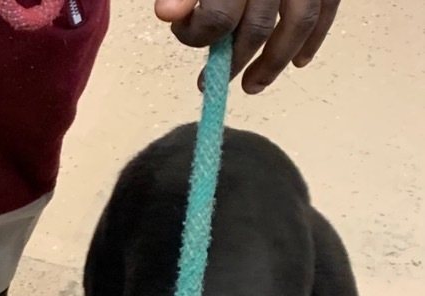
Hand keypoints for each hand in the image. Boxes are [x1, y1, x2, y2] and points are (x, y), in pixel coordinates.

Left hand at [154, 0, 340, 92]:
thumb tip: (166, 14)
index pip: (217, 17)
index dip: (196, 34)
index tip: (182, 31)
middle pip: (254, 29)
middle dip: (231, 61)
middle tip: (211, 81)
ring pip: (295, 27)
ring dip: (274, 64)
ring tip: (252, 87)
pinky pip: (326, 10)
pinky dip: (314, 40)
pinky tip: (301, 62)